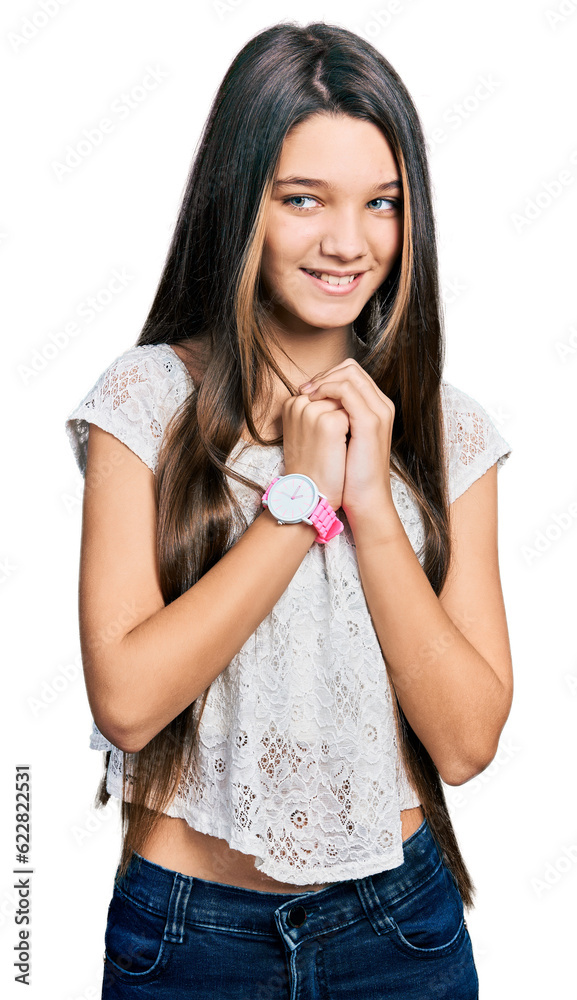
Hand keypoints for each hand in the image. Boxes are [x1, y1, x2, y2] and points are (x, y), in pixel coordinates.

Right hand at [281, 392, 349, 510]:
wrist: (315, 494)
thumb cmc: (312, 464)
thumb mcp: (307, 430)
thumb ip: (315, 408)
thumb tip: (336, 392)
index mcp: (291, 404)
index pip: (324, 388)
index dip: (335, 406)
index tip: (333, 430)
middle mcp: (299, 403)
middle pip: (337, 391)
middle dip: (344, 410)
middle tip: (335, 440)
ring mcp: (313, 412)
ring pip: (346, 400)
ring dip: (350, 418)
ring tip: (338, 444)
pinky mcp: (329, 423)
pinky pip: (352, 414)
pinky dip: (355, 429)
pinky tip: (344, 448)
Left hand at [298, 358, 396, 522]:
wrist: (364, 497)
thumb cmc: (350, 472)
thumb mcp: (344, 439)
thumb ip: (337, 418)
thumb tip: (315, 403)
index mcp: (377, 408)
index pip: (352, 374)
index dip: (328, 376)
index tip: (308, 390)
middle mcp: (381, 405)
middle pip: (352, 369)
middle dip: (325, 374)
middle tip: (305, 390)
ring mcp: (378, 411)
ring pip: (350, 374)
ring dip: (323, 380)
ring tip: (306, 394)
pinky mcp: (369, 421)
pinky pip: (346, 390)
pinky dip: (326, 390)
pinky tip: (312, 401)